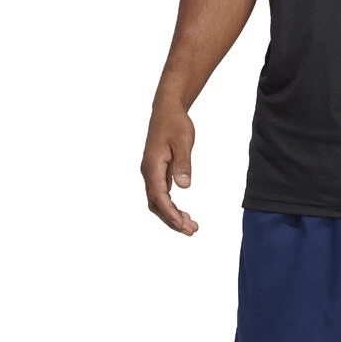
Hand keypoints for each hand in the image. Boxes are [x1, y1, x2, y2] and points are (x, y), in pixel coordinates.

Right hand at [140, 108, 198, 235]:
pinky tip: (183, 213)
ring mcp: (151, 173)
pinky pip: (161, 194)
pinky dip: (170, 206)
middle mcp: (148, 172)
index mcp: (152, 166)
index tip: (183, 225)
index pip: (159, 196)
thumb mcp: (183, 141)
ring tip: (190, 226)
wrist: (167, 111)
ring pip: (157, 201)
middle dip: (172, 220)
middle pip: (156, 204)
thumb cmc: (175, 124)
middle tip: (192, 231)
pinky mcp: (157, 172)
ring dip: (171, 216)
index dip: (170, 213)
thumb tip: (184, 187)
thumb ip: (183, 164)